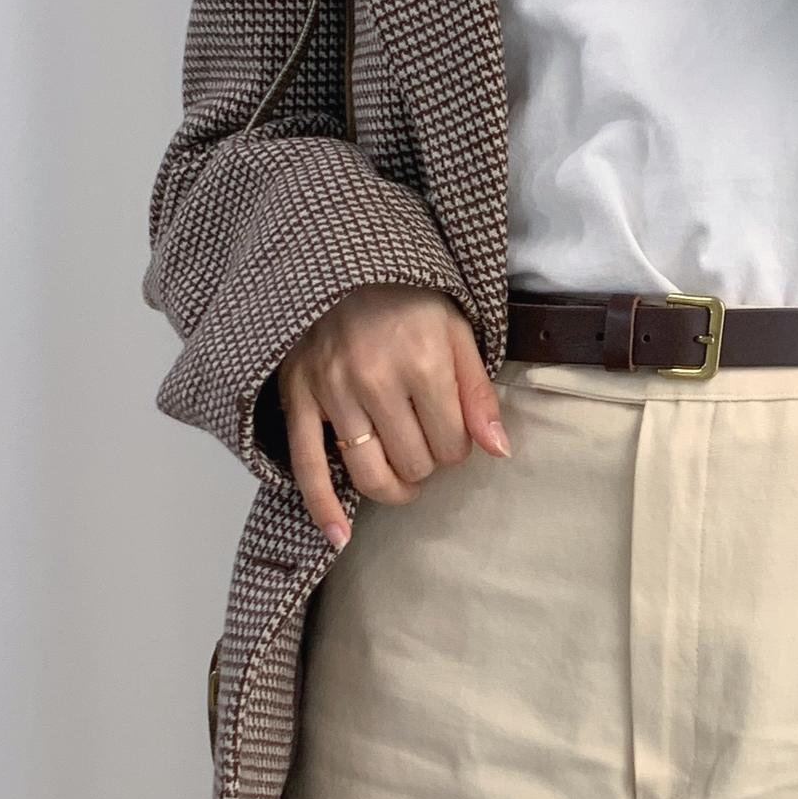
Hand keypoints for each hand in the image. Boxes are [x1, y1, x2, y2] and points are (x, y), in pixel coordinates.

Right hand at [278, 284, 509, 546]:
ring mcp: (332, 392)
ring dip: (394, 487)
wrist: (342, 263)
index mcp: (422, 362)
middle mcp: (375, 380)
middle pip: (413, 462)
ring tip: (404, 480)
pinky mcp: (298, 398)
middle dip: (428, 463)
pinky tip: (339, 536)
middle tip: (428, 442)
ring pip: (368, 473)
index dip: (458, 447)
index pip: (451, 443)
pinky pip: (307, 466)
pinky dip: (323, 508)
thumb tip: (499, 451)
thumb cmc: (407, 297)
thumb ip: (479, 394)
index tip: (453, 431)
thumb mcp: (458, 331)